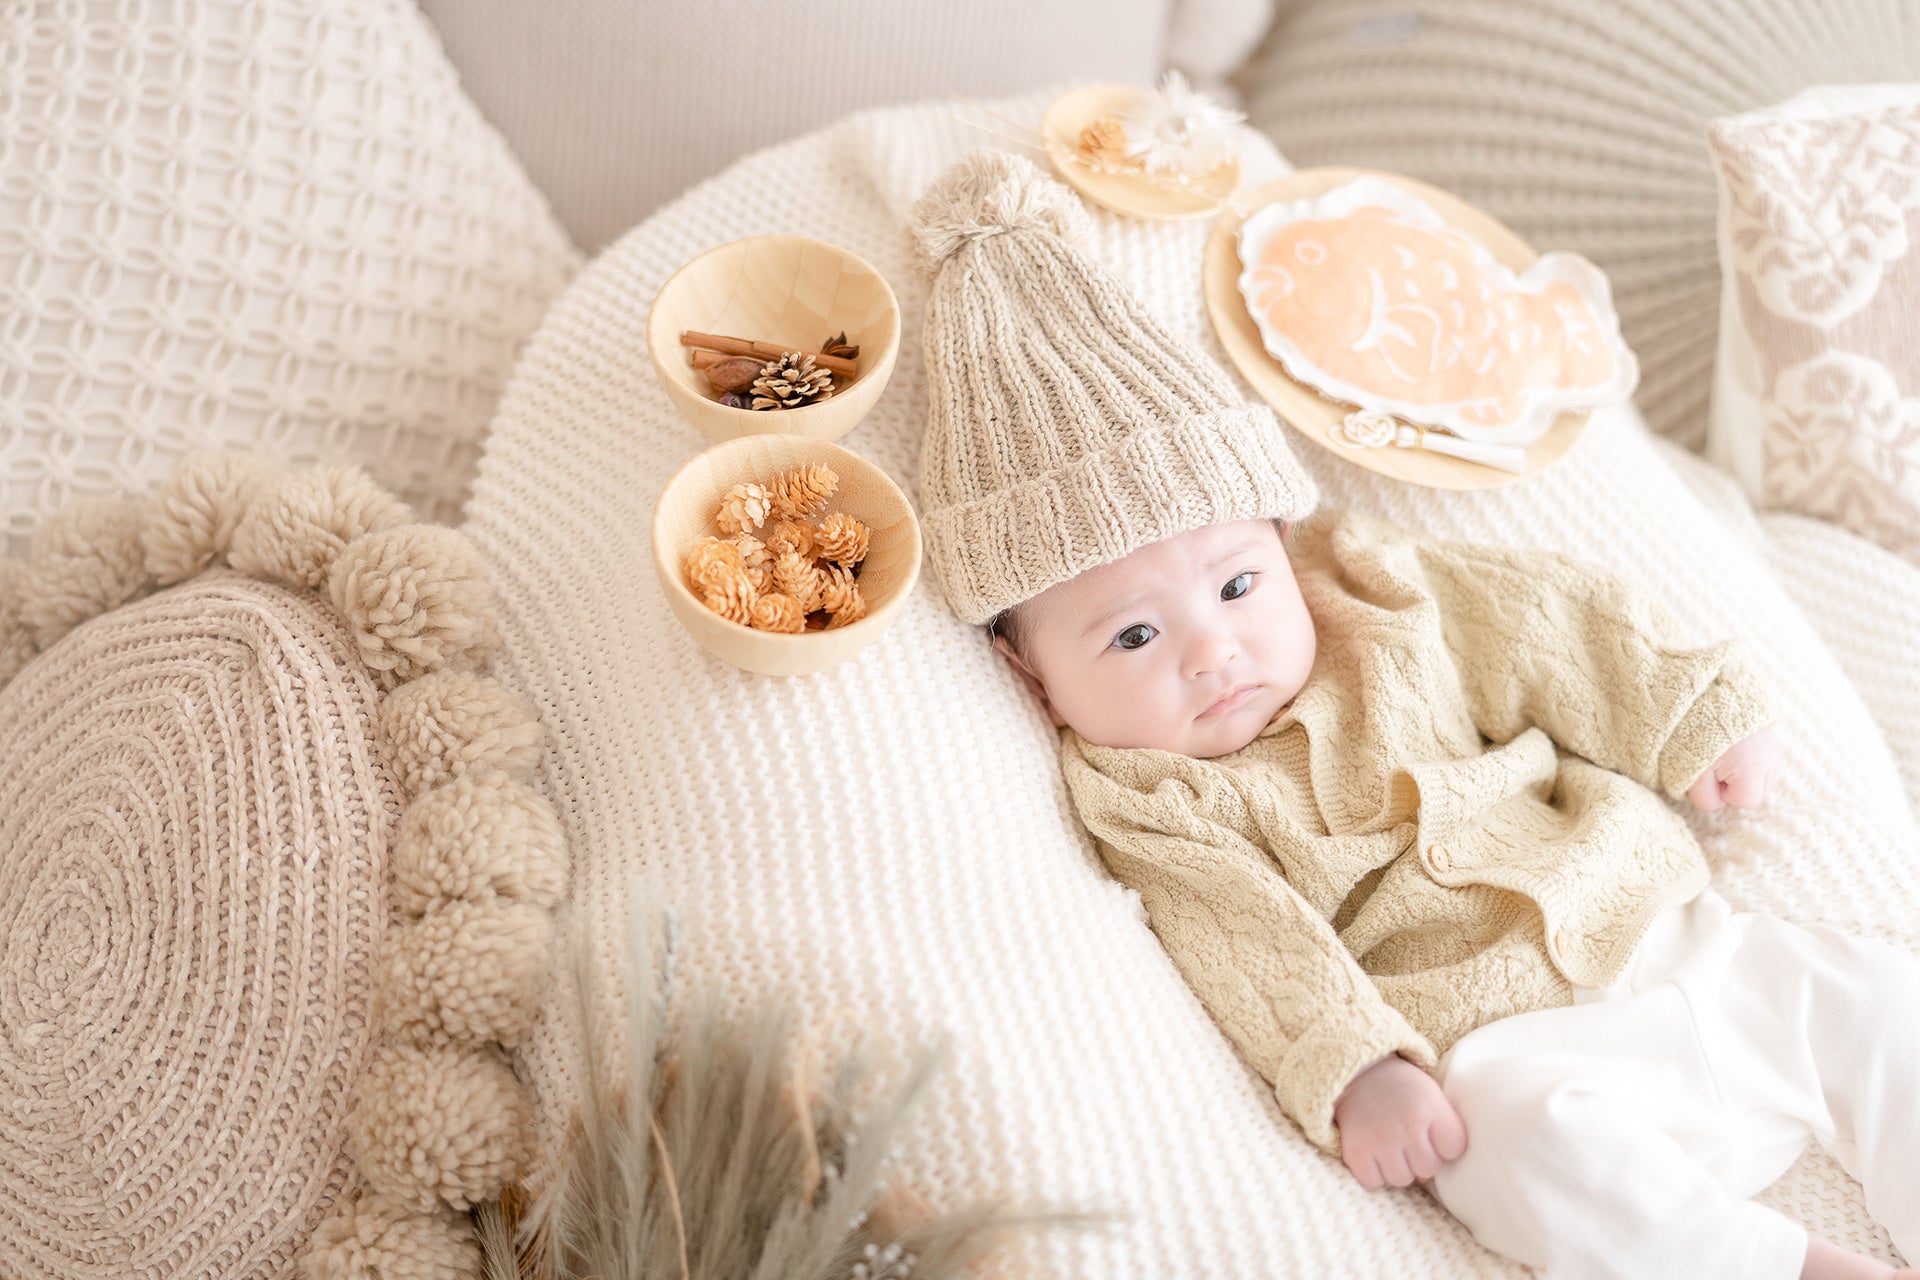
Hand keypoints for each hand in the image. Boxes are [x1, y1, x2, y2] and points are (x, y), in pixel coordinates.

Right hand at [1332, 1053, 1467, 1188]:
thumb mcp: (1431, 1095)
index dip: (1444, 1145)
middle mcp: (1406, 1126)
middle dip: (1420, 1158)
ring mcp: (1380, 1140)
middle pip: (1428, 1169)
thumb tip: (1430, 1177)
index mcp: (1429, 1108)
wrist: (1356, 1074)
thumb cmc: (1401, 1090)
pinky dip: (1373, 1173)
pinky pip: (1374, 1181)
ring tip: (1389, 1145)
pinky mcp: (1356, 1151)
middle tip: (1407, 1138)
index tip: (1432, 1132)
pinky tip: (1372, 1152)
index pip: (1454, 1149)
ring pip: (1401, 1179)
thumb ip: (1445, 1129)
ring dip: (1397, 1167)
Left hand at [1687, 725, 1783, 811]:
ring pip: (1762, 777)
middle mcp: (1772, 760)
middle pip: (1758, 792)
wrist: (1706, 691)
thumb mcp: (1691, 772)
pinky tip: (1733, 746)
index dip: (1722, 793)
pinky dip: (1749, 759)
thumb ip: (1705, 798)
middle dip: (1735, 786)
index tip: (1707, 773)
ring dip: (1743, 773)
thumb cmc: (1695, 733)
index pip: (1744, 801)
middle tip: (1713, 765)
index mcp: (1754, 770)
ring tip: (1723, 754)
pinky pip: (1763, 761)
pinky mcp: (1772, 735)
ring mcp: (1775, 746)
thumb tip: (1717, 804)